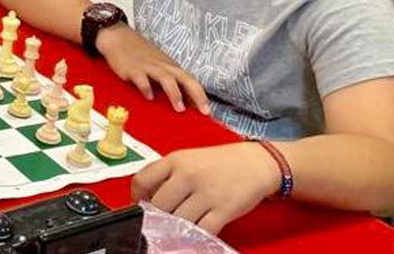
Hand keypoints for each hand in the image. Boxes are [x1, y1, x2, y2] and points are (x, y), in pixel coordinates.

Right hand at [96, 24, 210, 112]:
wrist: (119, 38)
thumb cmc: (140, 55)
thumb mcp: (159, 66)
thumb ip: (170, 81)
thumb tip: (183, 101)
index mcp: (171, 67)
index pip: (191, 81)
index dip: (201, 96)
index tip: (208, 111)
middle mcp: (164, 66)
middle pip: (185, 79)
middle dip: (196, 95)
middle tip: (204, 111)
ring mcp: (149, 67)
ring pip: (166, 78)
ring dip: (175, 93)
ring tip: (179, 109)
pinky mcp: (133, 69)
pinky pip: (142, 79)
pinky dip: (146, 88)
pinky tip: (149, 97)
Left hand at [133, 142, 280, 234]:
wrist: (256, 162)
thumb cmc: (221, 162)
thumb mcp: (188, 158)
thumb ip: (167, 174)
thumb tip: (148, 197)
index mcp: (175, 160)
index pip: (142, 180)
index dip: (136, 197)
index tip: (139, 205)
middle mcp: (187, 176)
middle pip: (158, 205)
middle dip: (156, 216)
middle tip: (160, 220)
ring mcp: (205, 194)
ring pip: (177, 220)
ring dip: (174, 228)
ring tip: (175, 228)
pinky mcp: (222, 210)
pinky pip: (201, 230)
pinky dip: (194, 235)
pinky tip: (192, 233)